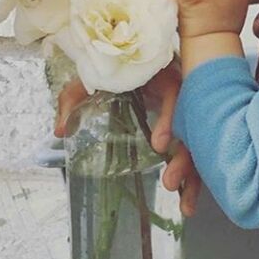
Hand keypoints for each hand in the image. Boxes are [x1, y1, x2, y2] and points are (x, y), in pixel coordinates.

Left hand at [54, 60, 201, 215]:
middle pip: (192, 124)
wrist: (126, 54)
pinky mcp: (185, 129)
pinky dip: (193, 177)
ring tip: (184, 205)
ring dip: (192, 174)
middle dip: (184, 156)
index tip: (158, 144)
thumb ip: (74, 99)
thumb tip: (60, 130)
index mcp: (161, 74)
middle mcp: (181, 92)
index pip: (174, 92)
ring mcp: (186, 112)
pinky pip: (194, 152)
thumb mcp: (92, 79)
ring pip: (198, 142)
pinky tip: (187, 203)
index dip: (169, 117)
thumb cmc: (115, 69)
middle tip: (169, 182)